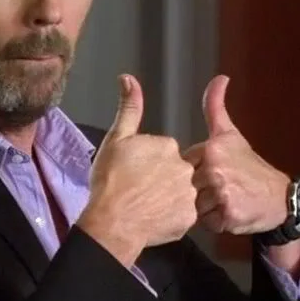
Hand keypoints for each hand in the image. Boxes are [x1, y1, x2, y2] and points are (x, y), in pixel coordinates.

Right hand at [77, 74, 197, 266]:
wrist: (112, 221)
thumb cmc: (110, 180)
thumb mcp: (116, 140)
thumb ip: (128, 109)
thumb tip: (128, 78)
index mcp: (168, 146)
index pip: (164, 151)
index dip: (148, 162)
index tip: (135, 172)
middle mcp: (184, 167)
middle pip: (176, 170)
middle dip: (162, 178)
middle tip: (140, 190)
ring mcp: (188, 195)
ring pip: (181, 192)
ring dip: (168, 198)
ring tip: (146, 206)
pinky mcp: (188, 219)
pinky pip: (182, 215)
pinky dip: (171, 217)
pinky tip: (154, 218)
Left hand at [183, 75, 289, 235]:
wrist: (280, 198)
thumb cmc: (250, 166)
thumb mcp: (231, 134)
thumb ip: (215, 106)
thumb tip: (219, 77)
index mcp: (211, 149)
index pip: (183, 166)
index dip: (195, 171)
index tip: (214, 171)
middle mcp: (214, 170)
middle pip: (185, 187)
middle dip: (198, 191)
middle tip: (221, 188)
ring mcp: (221, 193)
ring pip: (193, 206)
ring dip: (205, 207)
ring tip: (224, 199)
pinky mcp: (227, 215)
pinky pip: (206, 222)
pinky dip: (215, 221)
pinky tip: (229, 212)